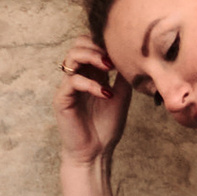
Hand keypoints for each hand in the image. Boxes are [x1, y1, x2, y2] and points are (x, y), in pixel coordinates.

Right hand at [57, 33, 128, 177]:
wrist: (96, 153)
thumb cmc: (107, 126)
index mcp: (90, 73)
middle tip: (113, 58)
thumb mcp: (122, 95)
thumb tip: (135, 55)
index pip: (91, 44)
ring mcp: (67, 86)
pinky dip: (91, 84)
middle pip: (78, 44)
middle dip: (97, 45)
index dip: (104, 42)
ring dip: (92, 57)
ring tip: (109, 67)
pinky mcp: (61, 99)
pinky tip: (106, 93)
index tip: (123, 50)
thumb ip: (123, 75)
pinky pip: (73, 81)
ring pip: (72, 57)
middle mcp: (77, 76)